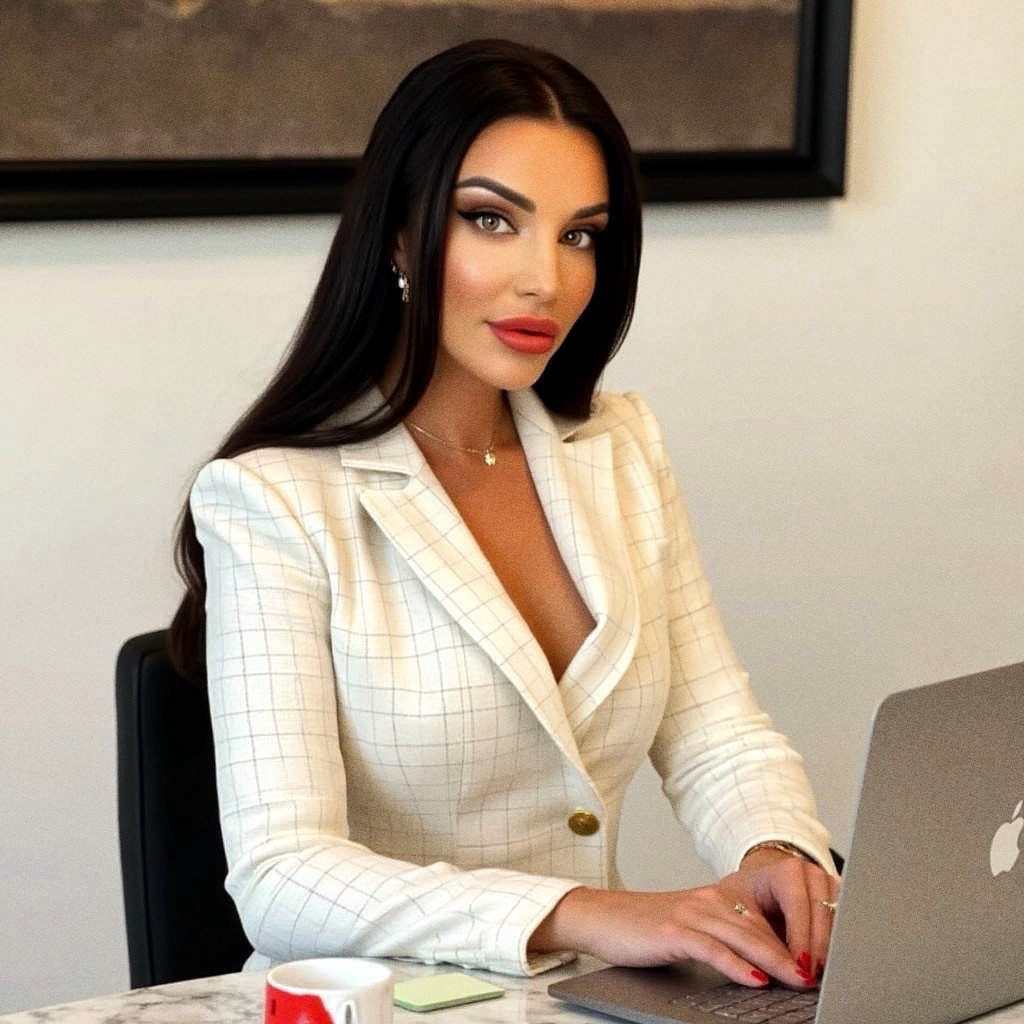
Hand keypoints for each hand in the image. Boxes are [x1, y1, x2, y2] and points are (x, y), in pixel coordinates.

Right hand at [530, 858, 838, 988]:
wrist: (603, 918)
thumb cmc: (651, 931)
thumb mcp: (699, 930)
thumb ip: (735, 941)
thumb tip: (781, 966)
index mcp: (723, 898)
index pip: (773, 915)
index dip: (802, 935)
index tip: (831, 958)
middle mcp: (711, 900)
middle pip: (765, 926)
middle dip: (798, 950)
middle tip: (827, 973)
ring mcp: (691, 913)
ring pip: (745, 936)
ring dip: (776, 960)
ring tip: (802, 979)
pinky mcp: (672, 930)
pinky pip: (711, 948)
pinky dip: (737, 965)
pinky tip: (756, 980)